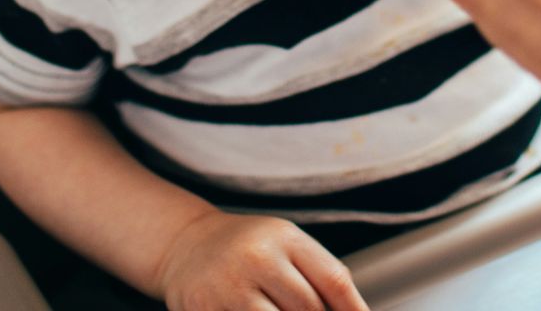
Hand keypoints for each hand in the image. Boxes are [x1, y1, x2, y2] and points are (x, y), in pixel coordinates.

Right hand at [155, 210, 368, 310]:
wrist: (187, 245)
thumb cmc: (249, 250)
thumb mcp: (286, 246)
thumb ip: (320, 275)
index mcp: (285, 237)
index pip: (333, 280)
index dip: (354, 310)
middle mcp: (257, 257)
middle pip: (308, 308)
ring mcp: (229, 286)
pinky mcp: (205, 308)